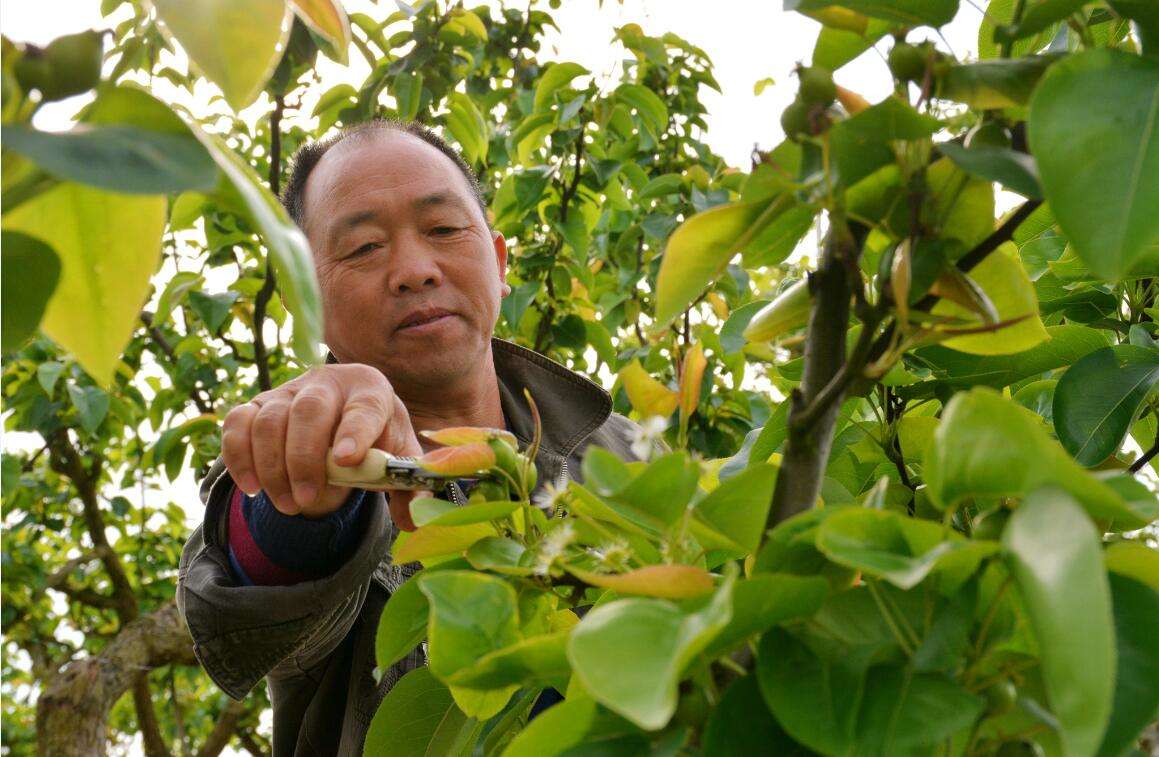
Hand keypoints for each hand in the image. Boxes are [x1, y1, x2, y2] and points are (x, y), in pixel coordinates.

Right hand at [220, 364, 421, 529]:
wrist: (343, 416)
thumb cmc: (374, 437)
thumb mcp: (398, 454)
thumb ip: (408, 484)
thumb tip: (412, 521)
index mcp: (370, 389)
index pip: (364, 407)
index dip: (355, 432)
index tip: (348, 461)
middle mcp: (327, 382)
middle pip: (308, 412)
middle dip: (305, 459)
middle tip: (307, 500)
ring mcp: (287, 391)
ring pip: (268, 420)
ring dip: (273, 467)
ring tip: (289, 505)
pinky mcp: (257, 405)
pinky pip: (236, 424)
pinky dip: (239, 458)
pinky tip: (253, 489)